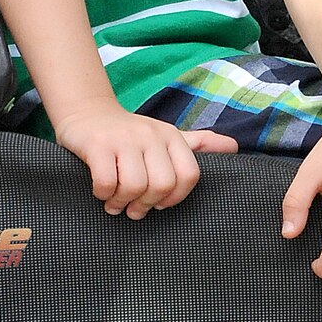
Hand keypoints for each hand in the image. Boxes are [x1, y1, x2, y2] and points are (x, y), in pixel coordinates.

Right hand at [54, 98, 235, 217]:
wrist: (87, 113)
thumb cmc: (130, 134)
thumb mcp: (167, 136)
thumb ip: (198, 144)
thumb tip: (234, 147)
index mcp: (172, 136)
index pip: (189, 175)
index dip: (175, 198)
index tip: (159, 203)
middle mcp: (152, 134)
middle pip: (162, 184)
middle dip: (146, 204)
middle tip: (134, 209)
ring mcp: (124, 138)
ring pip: (134, 186)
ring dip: (122, 203)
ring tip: (116, 203)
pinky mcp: (98, 144)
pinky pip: (106, 182)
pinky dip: (103, 194)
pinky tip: (101, 193)